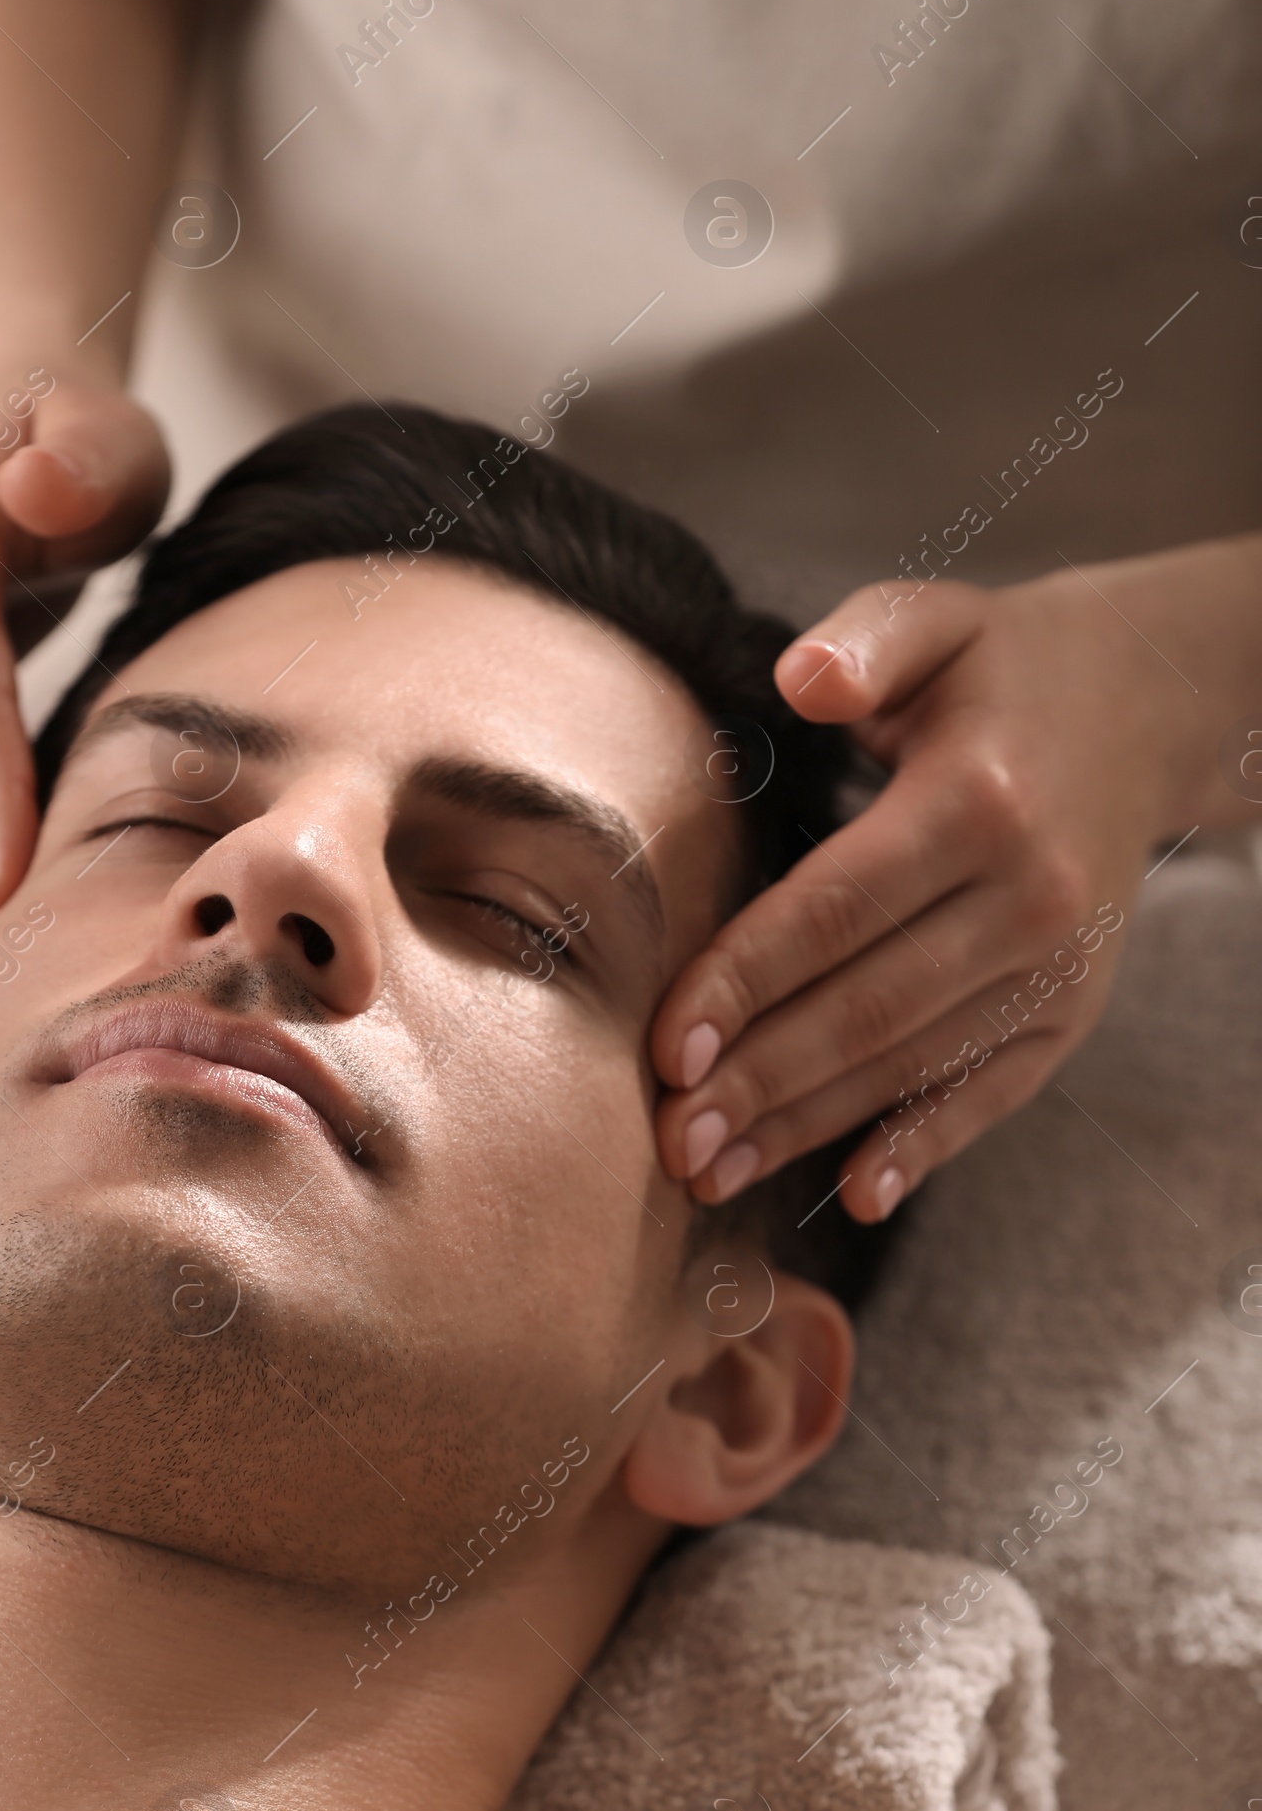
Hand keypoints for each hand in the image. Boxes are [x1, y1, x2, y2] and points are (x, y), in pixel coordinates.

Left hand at [650, 541, 1259, 1222]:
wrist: (1146, 706)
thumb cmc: (995, 667)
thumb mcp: (932, 619)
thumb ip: (862, 642)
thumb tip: (801, 681)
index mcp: (977, 802)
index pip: (835, 911)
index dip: (743, 984)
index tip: (665, 1049)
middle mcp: (1031, 895)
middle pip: (867, 1008)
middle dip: (758, 1083)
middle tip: (668, 1142)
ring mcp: (1060, 965)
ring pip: (914, 1063)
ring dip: (810, 1127)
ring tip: (712, 1172)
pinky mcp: (1074, 1009)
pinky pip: (993, 1091)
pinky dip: (925, 1145)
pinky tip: (856, 1191)